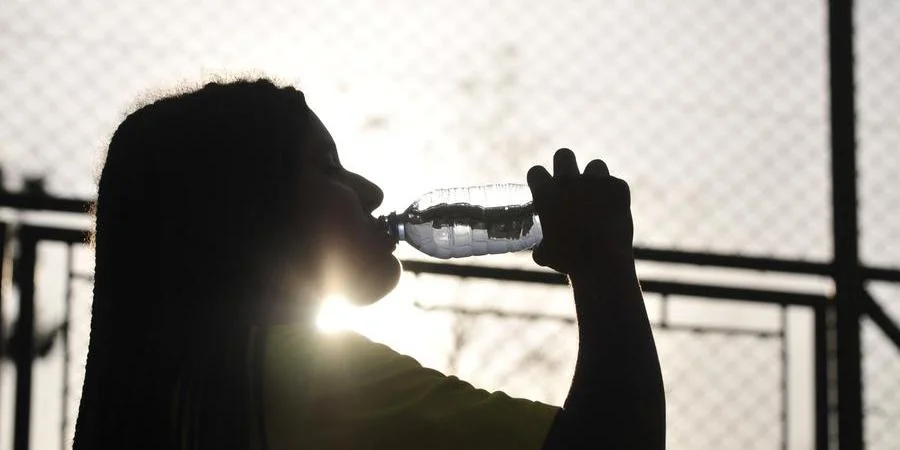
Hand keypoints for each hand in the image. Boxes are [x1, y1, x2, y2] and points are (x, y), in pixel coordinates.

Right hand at [527, 149, 633, 274]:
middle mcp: (568, 180)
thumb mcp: (545, 255)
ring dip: (595, 177)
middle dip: (565, 164)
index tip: (545, 188)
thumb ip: (541, 245)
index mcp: (546, 193)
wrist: (602, 263)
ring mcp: (595, 181)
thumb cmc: (569, 261)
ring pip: (595, 165)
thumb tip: (540, 249)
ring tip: (597, 195)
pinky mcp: (618, 186)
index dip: (540, 180)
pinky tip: (616, 209)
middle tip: (570, 181)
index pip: (536, 171)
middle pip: (563, 154)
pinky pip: (616, 183)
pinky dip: (615, 194)